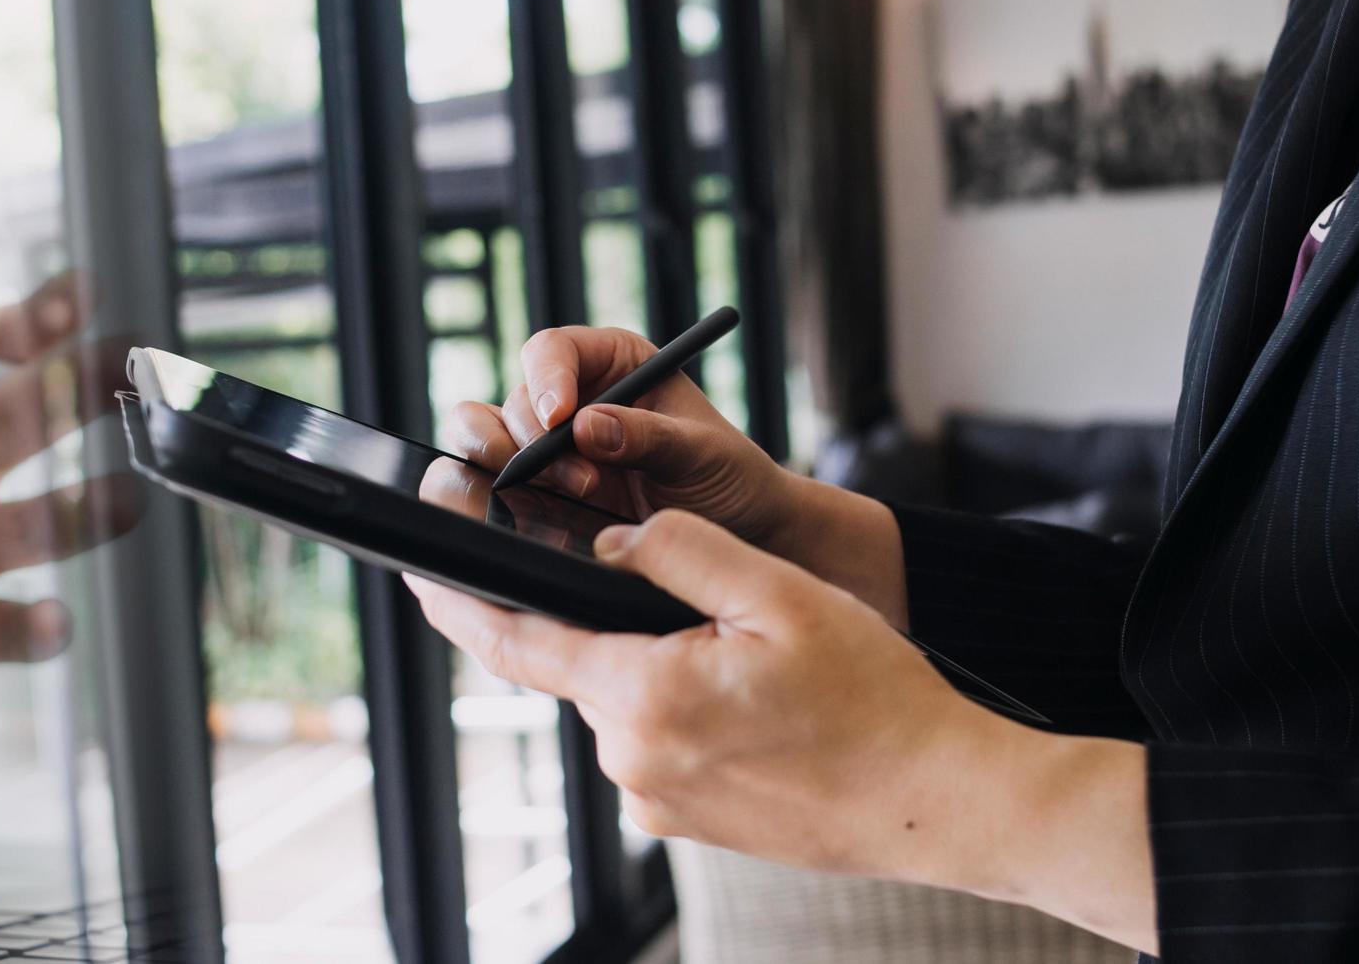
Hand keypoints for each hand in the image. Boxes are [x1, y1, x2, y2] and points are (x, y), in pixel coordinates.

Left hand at [408, 510, 1156, 950]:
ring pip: (625, 701)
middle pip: (581, 665)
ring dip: (660, 666)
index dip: (459, 599)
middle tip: (690, 602)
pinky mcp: (684, 821)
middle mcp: (633, 760)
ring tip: (756, 660)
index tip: (417, 567)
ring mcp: (656, 799)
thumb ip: (678, 553)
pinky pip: (659, 741)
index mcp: (644, 696)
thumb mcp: (781, 595)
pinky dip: (685, 706)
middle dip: (606, 622)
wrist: (940, 801)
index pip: (517, 641)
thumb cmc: (878, 699)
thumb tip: (604, 538)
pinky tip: (756, 702)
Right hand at [473, 326, 904, 620]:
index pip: (552, 350)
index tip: (559, 419)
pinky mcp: (537, 492)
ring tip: (578, 497)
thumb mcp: (702, 452)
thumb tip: (586, 426)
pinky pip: (489, 483)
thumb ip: (647, 436)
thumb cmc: (730, 478)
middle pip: (513, 400)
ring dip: (513, 470)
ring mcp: (548, 448)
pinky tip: (540, 516)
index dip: (545, 379)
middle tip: (582, 480)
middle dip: (532, 441)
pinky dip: (498, 497)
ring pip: (485, 438)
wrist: (739, 536)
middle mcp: (571, 398)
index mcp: (611, 363)